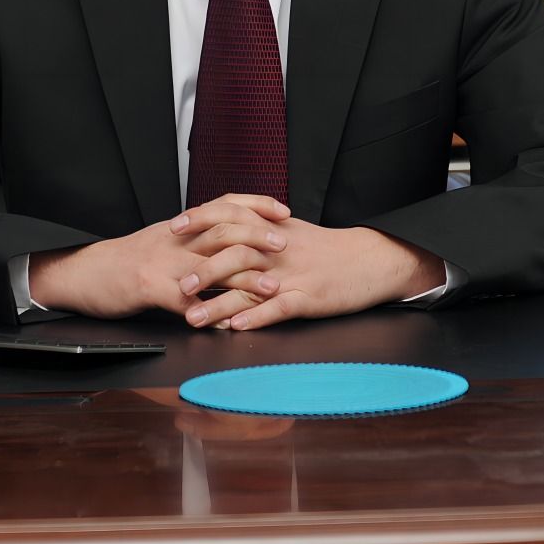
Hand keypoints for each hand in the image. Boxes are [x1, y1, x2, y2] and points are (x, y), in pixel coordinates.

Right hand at [29, 194, 290, 318]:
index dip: (255, 205)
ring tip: (271, 289)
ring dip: (244, 278)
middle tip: (285, 244)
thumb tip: (229, 240)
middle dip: (258, 236)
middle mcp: (175, 240)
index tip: (283, 210)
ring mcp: (163, 263)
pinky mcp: (149, 288)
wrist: (83, 272)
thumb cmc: (125, 261)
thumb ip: (193, 239)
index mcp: (181, 227)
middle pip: (224, 229)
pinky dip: (208, 315)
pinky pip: (184, 302)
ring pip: (211, 265)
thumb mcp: (162, 241)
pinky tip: (227, 326)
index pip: (224, 205)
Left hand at [183, 221, 443, 331]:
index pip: (229, 216)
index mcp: (272, 229)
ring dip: (218, 302)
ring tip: (193, 317)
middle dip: (202, 269)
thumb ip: (257, 229)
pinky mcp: (308, 297)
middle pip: (234, 251)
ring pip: (249, 285)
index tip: (173, 228)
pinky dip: (255, 318)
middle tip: (177, 285)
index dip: (199, 220)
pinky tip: (235, 327)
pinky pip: (278, 308)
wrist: (369, 260)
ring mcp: (293, 274)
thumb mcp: (290, 231)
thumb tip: (222, 231)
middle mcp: (278, 249)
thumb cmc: (327, 249)